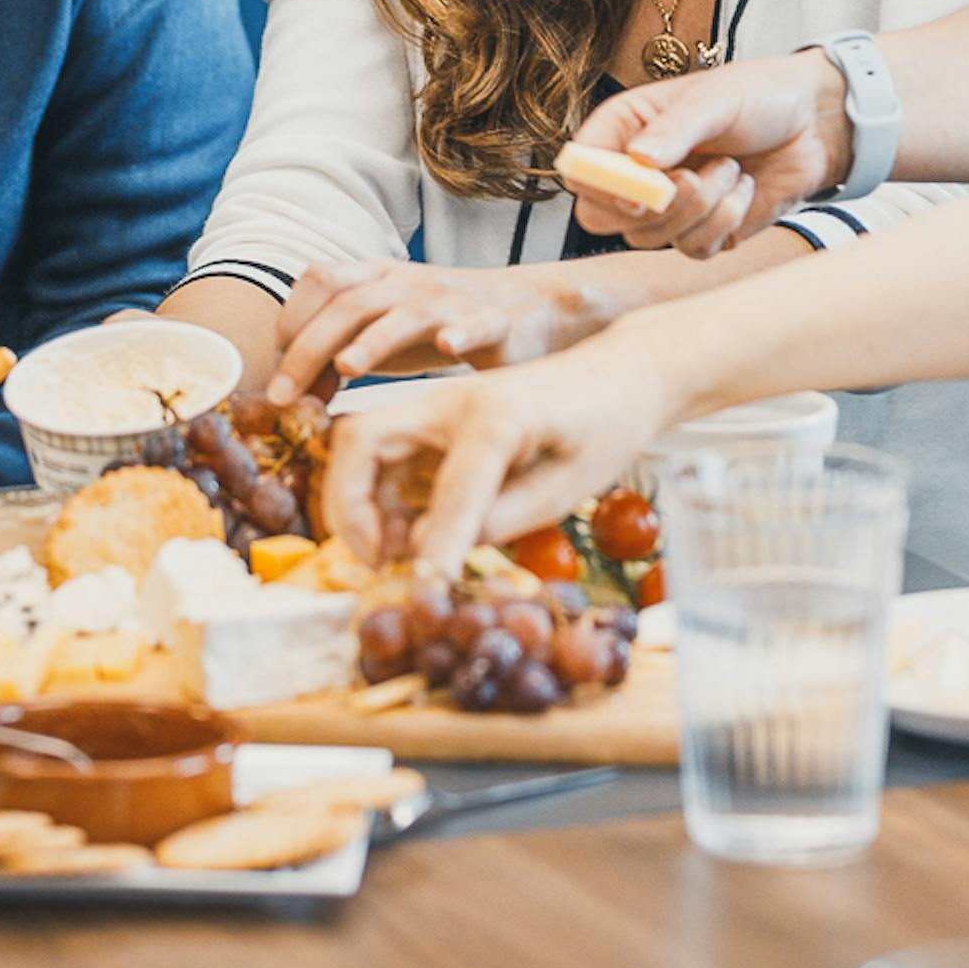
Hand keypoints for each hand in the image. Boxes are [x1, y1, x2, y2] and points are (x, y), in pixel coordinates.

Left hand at [267, 259, 614, 401]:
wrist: (528, 306)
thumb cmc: (442, 325)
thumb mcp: (383, 335)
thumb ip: (338, 353)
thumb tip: (294, 391)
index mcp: (377, 279)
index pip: (320, 282)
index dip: (291, 326)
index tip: (280, 381)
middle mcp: (409, 283)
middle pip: (349, 302)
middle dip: (310, 346)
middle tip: (287, 396)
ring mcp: (452, 299)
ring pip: (405, 310)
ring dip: (374, 338)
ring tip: (349, 367)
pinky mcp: (496, 319)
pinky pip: (479, 321)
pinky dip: (462, 331)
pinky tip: (448, 348)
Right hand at [316, 333, 690, 579]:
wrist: (619, 375)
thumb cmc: (604, 428)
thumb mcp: (568, 487)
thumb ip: (502, 520)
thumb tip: (438, 554)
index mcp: (496, 416)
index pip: (449, 490)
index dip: (434, 547)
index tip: (427, 592)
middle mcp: (450, 401)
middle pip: (361, 440)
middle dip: (349, 504)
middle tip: (374, 559)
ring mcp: (437, 406)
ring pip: (363, 446)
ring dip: (360, 502)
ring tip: (393, 553)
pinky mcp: (435, 422)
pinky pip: (387, 456)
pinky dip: (381, 497)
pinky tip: (410, 533)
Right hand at [565, 49, 851, 255]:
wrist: (813, 125)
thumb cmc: (758, 96)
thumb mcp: (715, 99)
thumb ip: (675, 128)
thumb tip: (639, 159)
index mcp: (625, 129)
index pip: (580, 169)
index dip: (599, 185)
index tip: (639, 187)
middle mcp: (636, 171)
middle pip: (600, 216)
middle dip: (650, 207)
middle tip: (690, 182)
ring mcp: (666, 207)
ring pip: (649, 237)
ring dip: (701, 206)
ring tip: (731, 166)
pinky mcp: (700, 232)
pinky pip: (692, 248)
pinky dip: (724, 222)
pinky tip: (742, 187)